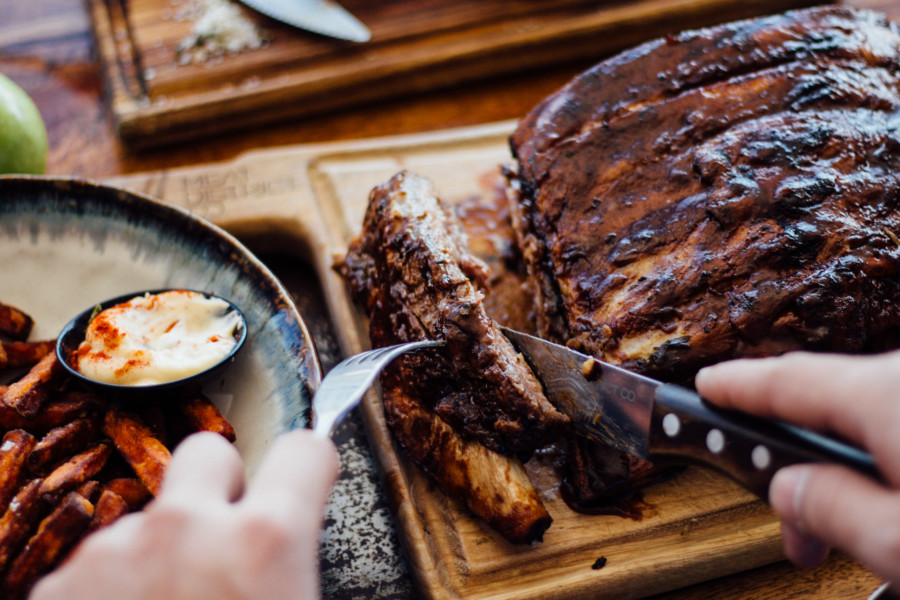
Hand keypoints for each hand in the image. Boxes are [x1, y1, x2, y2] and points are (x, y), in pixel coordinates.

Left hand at [30, 428, 338, 599]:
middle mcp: (186, 528)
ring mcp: (113, 553)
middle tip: (223, 543)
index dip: (310, 465)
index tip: (307, 477)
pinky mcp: (57, 585)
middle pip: (208, 452)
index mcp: (264, 542)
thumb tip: (295, 557)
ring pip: (147, 518)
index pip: (306, 451)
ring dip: (159, 552)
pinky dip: (110, 590)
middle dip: (220, 485)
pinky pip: (97, 565)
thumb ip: (296, 566)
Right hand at [695, 350, 899, 584]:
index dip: (735, 387)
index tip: (706, 386)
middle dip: (795, 466)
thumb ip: (830, 508)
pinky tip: (886, 511)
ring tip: (840, 542)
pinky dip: (881, 467)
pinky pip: (896, 431)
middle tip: (790, 530)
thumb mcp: (897, 542)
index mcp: (885, 394)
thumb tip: (788, 489)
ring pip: (868, 425)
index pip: (786, 381)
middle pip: (828, 407)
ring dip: (844, 478)